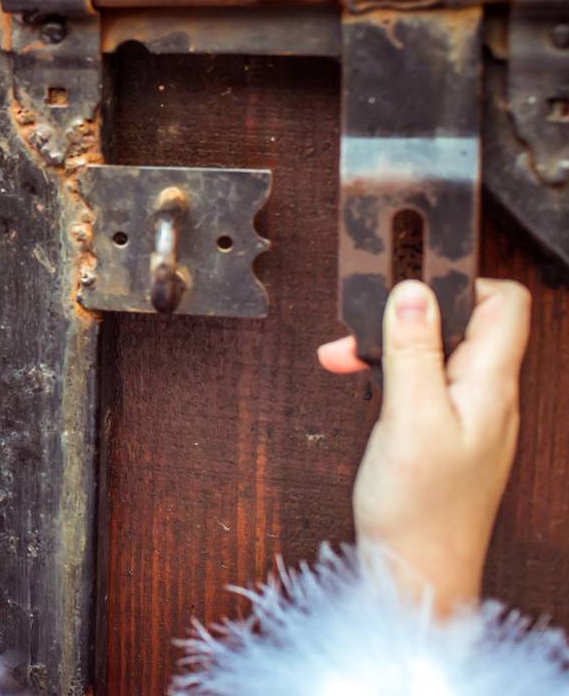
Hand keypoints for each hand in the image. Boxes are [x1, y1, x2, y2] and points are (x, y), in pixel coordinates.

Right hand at [318, 279, 531, 614]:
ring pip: (436, 351)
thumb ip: (413, 351)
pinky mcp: (446, 430)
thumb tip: (413, 292)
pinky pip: (424, 381)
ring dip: (391, 344)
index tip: (408, 284)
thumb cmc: (420, 508)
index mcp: (490, 385)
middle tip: (361, 325)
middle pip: (463, 322)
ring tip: (348, 356)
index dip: (460, 282)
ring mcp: (469, 414)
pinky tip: (364, 382)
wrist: (417, 571)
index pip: (505, 303)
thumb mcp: (409, 418)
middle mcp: (488, 395)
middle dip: (408, 313)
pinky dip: (390, 373)